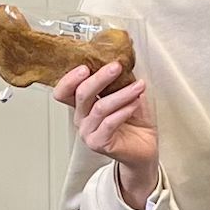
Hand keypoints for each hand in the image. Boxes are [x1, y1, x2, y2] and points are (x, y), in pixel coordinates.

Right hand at [55, 60, 159, 204]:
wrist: (145, 148)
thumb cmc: (135, 122)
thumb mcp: (126, 95)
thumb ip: (118, 82)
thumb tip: (120, 61)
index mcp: (83, 105)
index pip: (64, 91)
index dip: (70, 78)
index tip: (86, 66)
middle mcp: (81, 118)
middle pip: (81, 94)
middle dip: (100, 78)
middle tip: (116, 67)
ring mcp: (88, 132)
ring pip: (99, 107)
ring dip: (121, 94)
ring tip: (138, 86)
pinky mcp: (98, 144)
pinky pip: (109, 123)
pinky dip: (123, 111)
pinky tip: (135, 103)